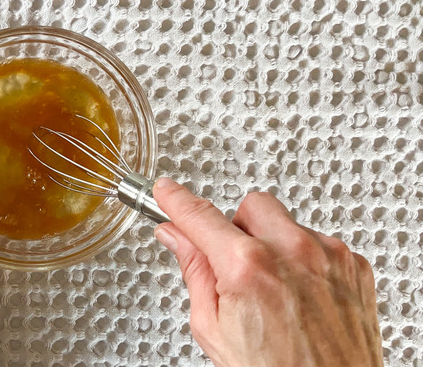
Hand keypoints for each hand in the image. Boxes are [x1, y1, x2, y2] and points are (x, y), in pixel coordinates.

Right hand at [152, 178, 381, 366]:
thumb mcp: (213, 328)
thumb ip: (194, 271)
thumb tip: (176, 238)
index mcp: (248, 267)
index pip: (200, 216)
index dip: (176, 200)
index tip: (165, 191)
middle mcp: (292, 252)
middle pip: (249, 206)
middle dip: (235, 228)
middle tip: (233, 263)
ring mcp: (328, 255)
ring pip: (286, 222)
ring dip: (271, 243)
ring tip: (272, 287)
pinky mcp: (353, 264)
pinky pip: (318, 240)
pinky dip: (303, 259)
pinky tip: (299, 292)